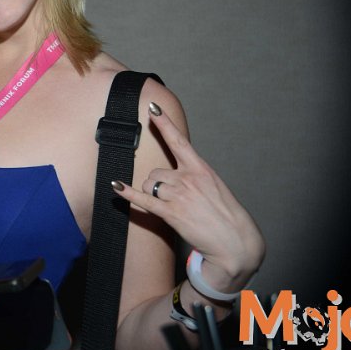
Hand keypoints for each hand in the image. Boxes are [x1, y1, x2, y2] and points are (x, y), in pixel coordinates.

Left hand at [112, 103, 264, 291]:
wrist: (234, 241)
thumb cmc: (224, 214)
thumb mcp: (213, 186)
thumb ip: (193, 176)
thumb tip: (171, 175)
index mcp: (200, 168)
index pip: (179, 141)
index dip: (165, 123)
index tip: (152, 108)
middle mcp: (188, 178)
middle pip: (154, 172)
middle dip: (156, 184)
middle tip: (173, 199)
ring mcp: (179, 195)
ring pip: (149, 186)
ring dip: (153, 195)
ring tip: (172, 207)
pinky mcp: (171, 213)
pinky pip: (144, 200)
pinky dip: (128, 193)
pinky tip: (115, 186)